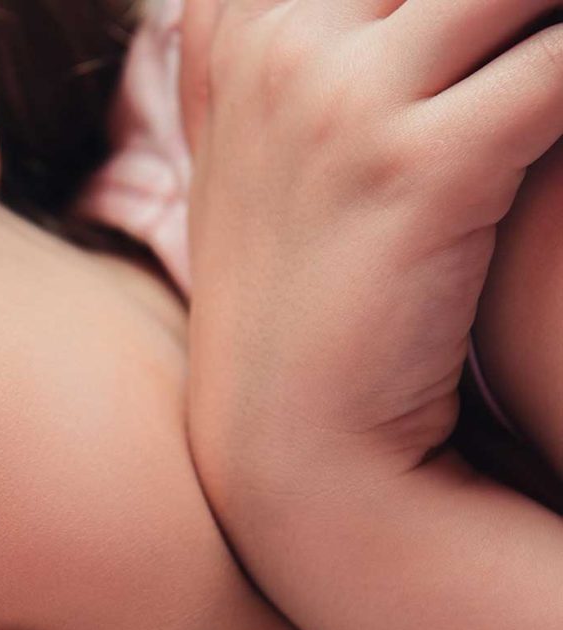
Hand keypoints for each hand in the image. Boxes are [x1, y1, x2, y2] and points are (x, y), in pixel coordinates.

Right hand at [180, 0, 562, 510]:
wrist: (287, 438)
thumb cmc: (298, 298)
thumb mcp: (255, 161)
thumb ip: (271, 55)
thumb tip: (322, 21)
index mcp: (246, 31)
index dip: (450, 0)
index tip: (484, 39)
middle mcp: (282, 47)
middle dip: (514, 7)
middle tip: (535, 60)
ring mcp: (339, 103)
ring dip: (551, 22)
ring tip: (555, 84)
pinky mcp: (416, 169)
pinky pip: (562, 64)